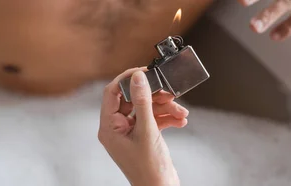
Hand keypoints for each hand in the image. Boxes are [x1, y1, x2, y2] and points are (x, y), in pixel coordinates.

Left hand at [99, 67, 188, 185]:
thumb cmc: (149, 169)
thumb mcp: (147, 131)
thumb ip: (142, 102)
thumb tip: (138, 78)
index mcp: (109, 127)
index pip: (112, 92)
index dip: (127, 79)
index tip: (144, 71)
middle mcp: (117, 129)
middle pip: (132, 100)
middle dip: (154, 96)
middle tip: (168, 91)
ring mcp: (130, 133)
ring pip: (146, 109)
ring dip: (165, 108)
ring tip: (180, 112)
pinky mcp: (143, 137)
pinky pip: (153, 120)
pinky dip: (167, 118)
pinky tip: (180, 121)